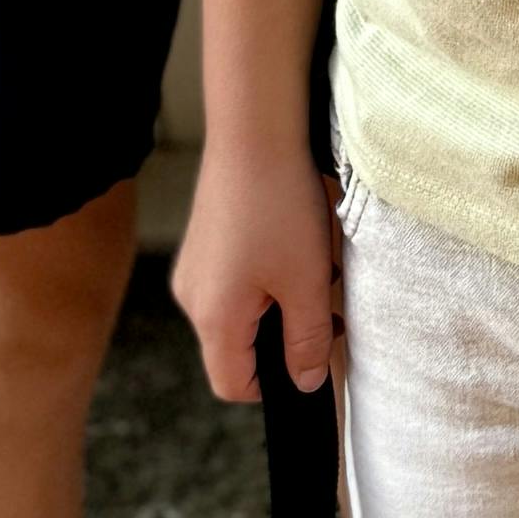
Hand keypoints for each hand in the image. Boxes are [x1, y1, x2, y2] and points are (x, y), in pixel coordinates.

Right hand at [174, 145, 339, 402]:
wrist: (254, 133)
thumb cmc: (280, 206)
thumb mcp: (307, 283)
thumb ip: (307, 341)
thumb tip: (304, 383)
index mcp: (213, 318)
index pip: (233, 385)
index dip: (275, 385)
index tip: (313, 358)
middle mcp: (192, 298)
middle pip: (235, 350)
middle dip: (283, 339)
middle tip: (326, 310)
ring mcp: (195, 268)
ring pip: (239, 315)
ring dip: (279, 306)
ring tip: (315, 271)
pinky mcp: (204, 244)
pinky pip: (234, 284)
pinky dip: (266, 280)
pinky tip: (295, 247)